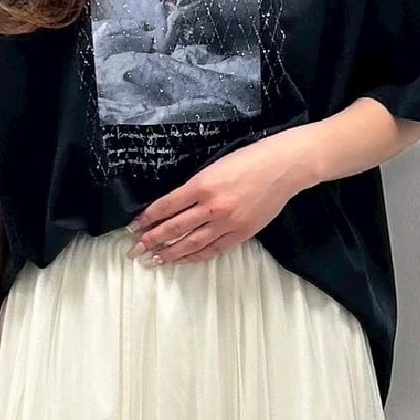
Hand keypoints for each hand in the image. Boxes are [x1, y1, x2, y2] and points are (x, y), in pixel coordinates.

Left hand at [125, 133, 312, 263]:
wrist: (285, 167)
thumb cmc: (250, 159)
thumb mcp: (215, 166)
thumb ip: (194, 188)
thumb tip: (171, 207)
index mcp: (202, 185)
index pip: (166, 206)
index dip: (147, 219)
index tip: (133, 227)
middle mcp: (212, 207)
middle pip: (174, 228)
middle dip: (151, 240)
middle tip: (134, 251)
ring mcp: (227, 223)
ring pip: (191, 243)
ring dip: (169, 253)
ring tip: (152, 260)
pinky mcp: (241, 233)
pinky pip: (213, 250)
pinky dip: (194, 256)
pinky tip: (181, 260)